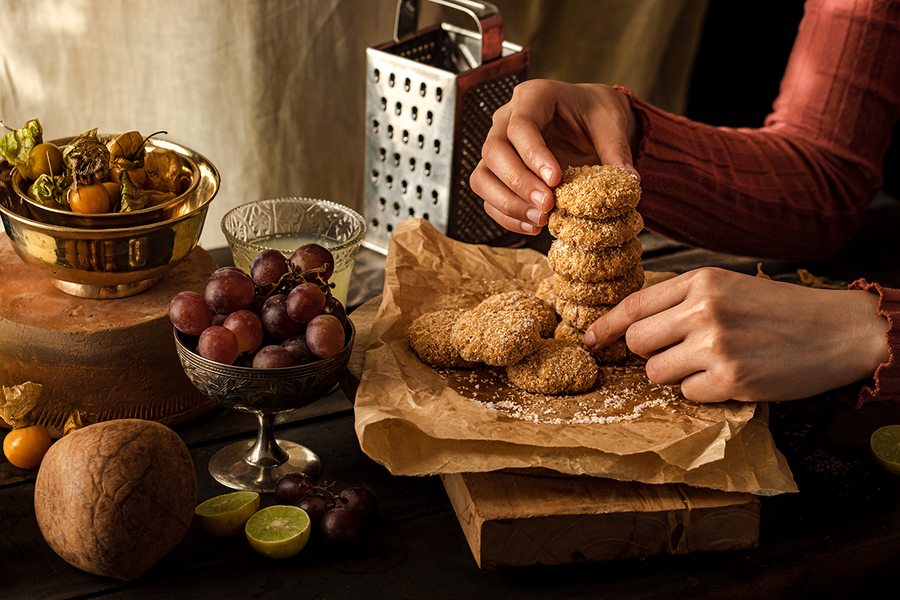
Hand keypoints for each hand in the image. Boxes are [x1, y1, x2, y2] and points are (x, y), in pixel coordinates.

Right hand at [470, 80, 638, 235]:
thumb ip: (616, 148)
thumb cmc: (594, 114)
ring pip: (482, 177)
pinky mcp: (496, 174)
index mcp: (533, 97)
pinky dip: (507, 216)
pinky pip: (488, 197)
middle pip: (493, 151)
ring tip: (541, 220)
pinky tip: (534, 226)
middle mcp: (506, 120)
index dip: (533, 155)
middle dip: (519, 183)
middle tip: (548, 205)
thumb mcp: (611, 123)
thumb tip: (628, 179)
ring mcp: (497, 148)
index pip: (520, 125)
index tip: (555, 180)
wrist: (587, 122)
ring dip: (508, 204)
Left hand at [583, 268, 888, 401]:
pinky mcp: (731, 380)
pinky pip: (687, 394)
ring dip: (675, 375)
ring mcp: (716, 345)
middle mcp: (704, 309)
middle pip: (635, 341)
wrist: (838, 331)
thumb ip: (681, 299)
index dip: (604, 326)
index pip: (633, 304)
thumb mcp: (728, 287)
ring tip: (711, 364)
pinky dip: (703, 392)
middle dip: (646, 352)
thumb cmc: (779, 310)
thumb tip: (630, 321)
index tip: (588, 340)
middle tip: (676, 352)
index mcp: (700, 282)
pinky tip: (730, 378)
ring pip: (655, 371)